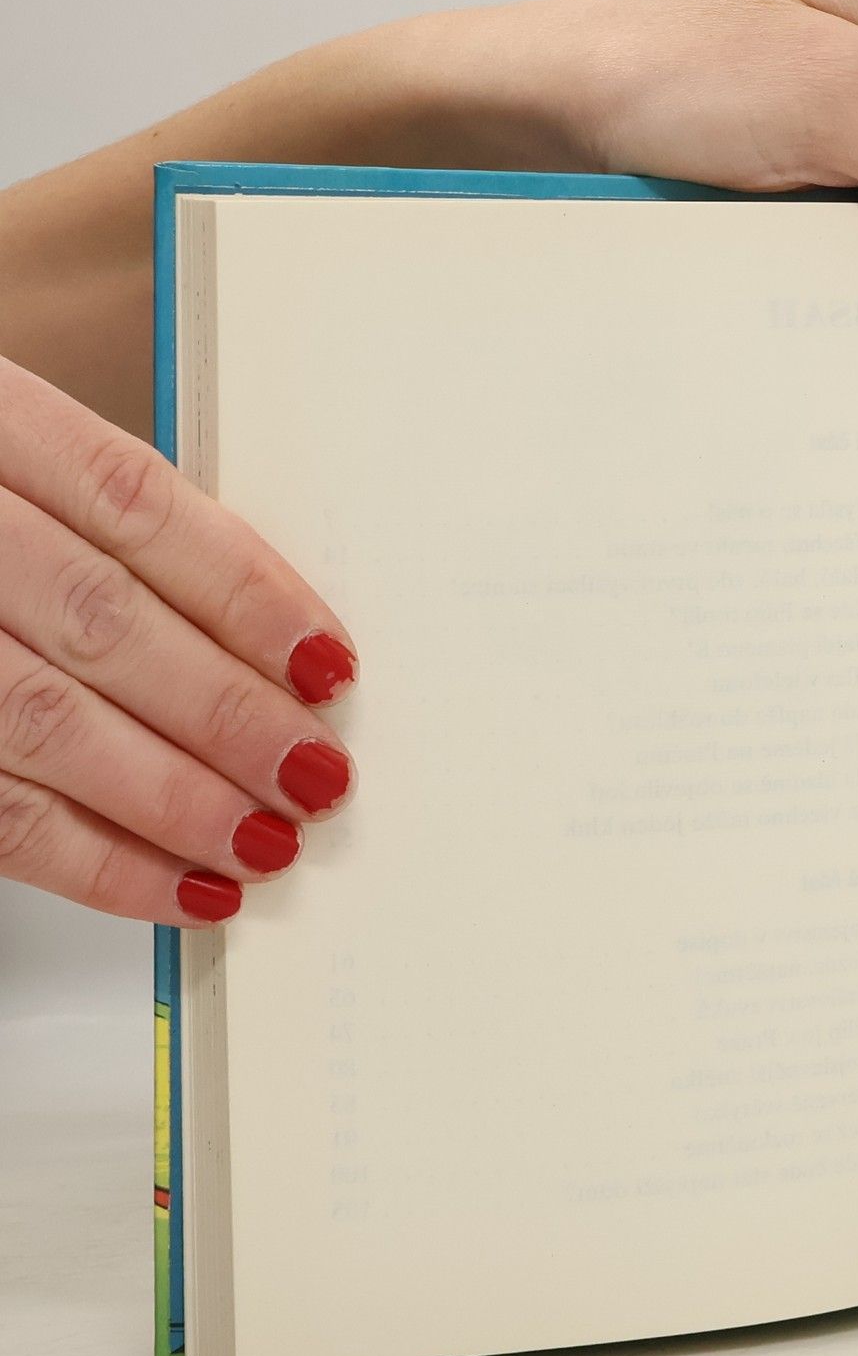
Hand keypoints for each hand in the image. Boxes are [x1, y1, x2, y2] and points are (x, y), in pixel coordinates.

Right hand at [0, 357, 356, 923]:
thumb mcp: (22, 471)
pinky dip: (98, 861)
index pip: (132, 503)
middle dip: (226, 713)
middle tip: (315, 775)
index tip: (329, 665)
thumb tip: (283, 650)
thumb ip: (121, 540)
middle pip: (99, 620)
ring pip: (45, 721)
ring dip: (175, 798)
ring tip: (264, 842)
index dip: (244, 592)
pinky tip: (180, 884)